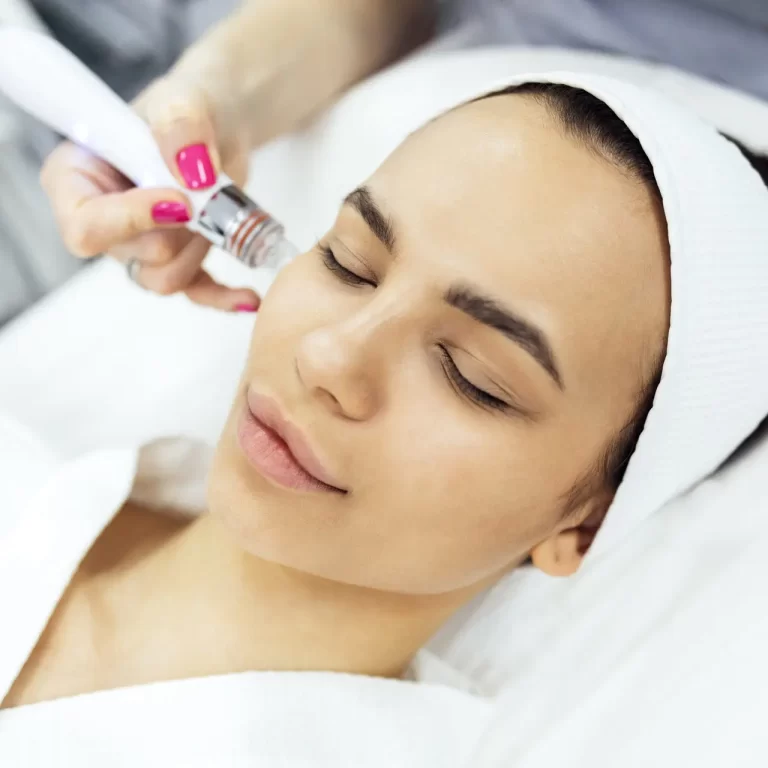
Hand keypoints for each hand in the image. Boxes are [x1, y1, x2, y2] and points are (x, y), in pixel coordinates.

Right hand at [40, 73, 260, 311]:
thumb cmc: (186, 109)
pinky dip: (223, 296)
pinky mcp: (175, 261)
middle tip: (207, 193)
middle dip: (182, 231)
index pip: (85, 226)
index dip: (131, 221)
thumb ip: (180, 124)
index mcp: (76, 178)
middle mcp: (101, 219)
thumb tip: (192, 170)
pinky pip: (194, 292)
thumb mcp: (181, 98)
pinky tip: (248, 296)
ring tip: (219, 209)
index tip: (180, 201)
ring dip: (203, 248)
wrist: (219, 125)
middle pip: (136, 257)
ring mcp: (136, 247)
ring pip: (166, 278)